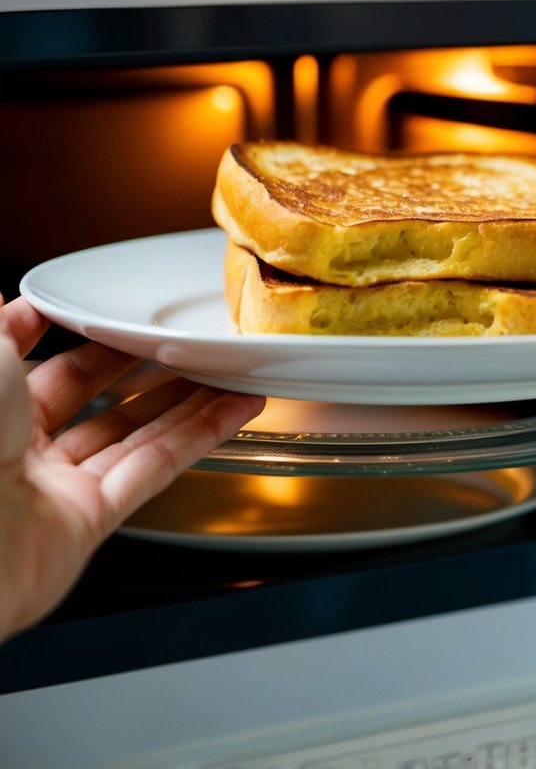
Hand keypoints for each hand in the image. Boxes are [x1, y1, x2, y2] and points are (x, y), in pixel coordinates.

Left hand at [0, 296, 263, 641]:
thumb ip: (0, 325)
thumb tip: (6, 293)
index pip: (45, 370)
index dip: (83, 339)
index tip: (113, 315)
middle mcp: (23, 454)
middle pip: (99, 402)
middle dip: (144, 368)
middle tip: (183, 339)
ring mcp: (57, 490)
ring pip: (135, 435)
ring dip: (186, 400)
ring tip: (225, 369)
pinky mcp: (89, 522)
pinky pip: (153, 470)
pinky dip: (200, 438)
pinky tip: (231, 412)